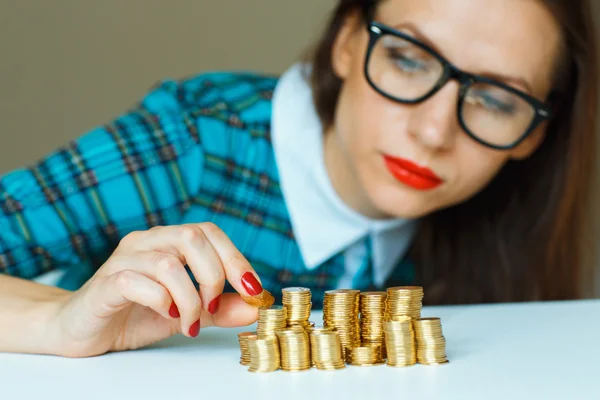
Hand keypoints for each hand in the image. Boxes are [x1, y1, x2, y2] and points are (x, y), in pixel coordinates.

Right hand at [50, 223, 262, 356]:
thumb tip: (256, 307)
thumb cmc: (134, 315)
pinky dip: (159, 300)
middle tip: (213, 306)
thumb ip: (220, 308)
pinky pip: (136, 281)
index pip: (209, 231)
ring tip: (189, 322)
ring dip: (188, 297)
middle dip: (213, 275)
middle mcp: (146, 242)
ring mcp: (123, 259)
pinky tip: (165, 316)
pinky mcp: (105, 284)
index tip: (252, 289)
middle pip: (192, 236)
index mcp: (167, 241)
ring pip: (167, 262)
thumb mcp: (188, 312)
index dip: (235, 257)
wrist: (82, 330)